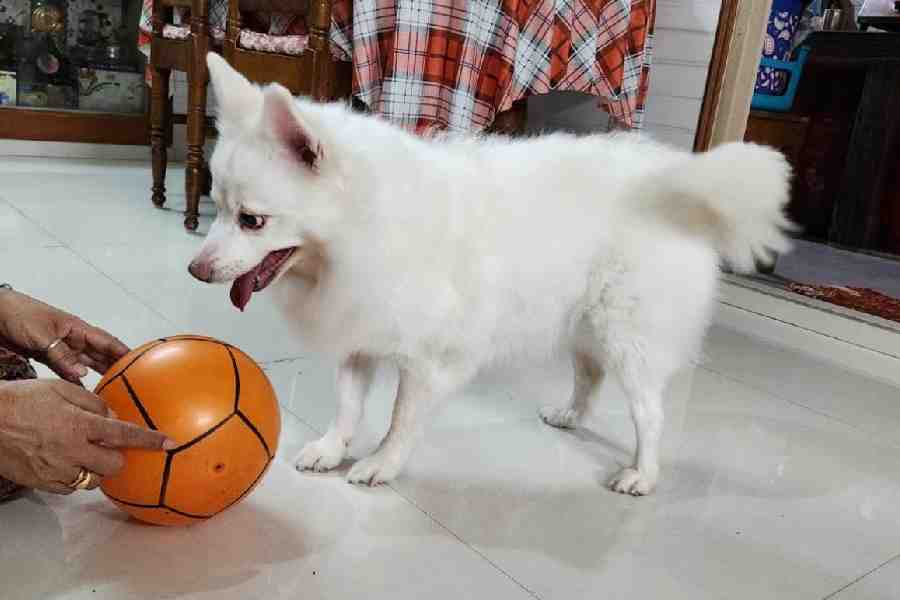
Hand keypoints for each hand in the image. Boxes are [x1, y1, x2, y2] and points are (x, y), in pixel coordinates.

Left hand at [0, 290, 128, 382]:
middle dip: (116, 366)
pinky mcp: (49, 356)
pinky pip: (68, 370)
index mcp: (77, 328)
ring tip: (113, 388)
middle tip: (131, 382)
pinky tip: (84, 389)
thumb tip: (82, 373)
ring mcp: (62, 348)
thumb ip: (61, 355)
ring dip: (98, 374)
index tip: (140, 363)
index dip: (124, 352)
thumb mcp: (42, 336)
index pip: (107, 342)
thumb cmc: (18, 314)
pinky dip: (76, 379)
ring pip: (86, 363)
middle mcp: (73, 338)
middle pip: (100, 354)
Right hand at [0, 379, 174, 493]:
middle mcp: (71, 449)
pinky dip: (72, 477)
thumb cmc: (21, 400)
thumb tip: (113, 415)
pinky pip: (68, 487)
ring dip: (94, 469)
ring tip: (84, 454)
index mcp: (79, 424)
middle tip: (108, 447)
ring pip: (91, 480)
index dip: (149, 440)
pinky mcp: (42, 482)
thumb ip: (91, 402)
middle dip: (116, 458)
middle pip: (113, 465)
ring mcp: (56, 469)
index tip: (169, 443)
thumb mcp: (60, 389)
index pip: (124, 434)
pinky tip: (64, 462)